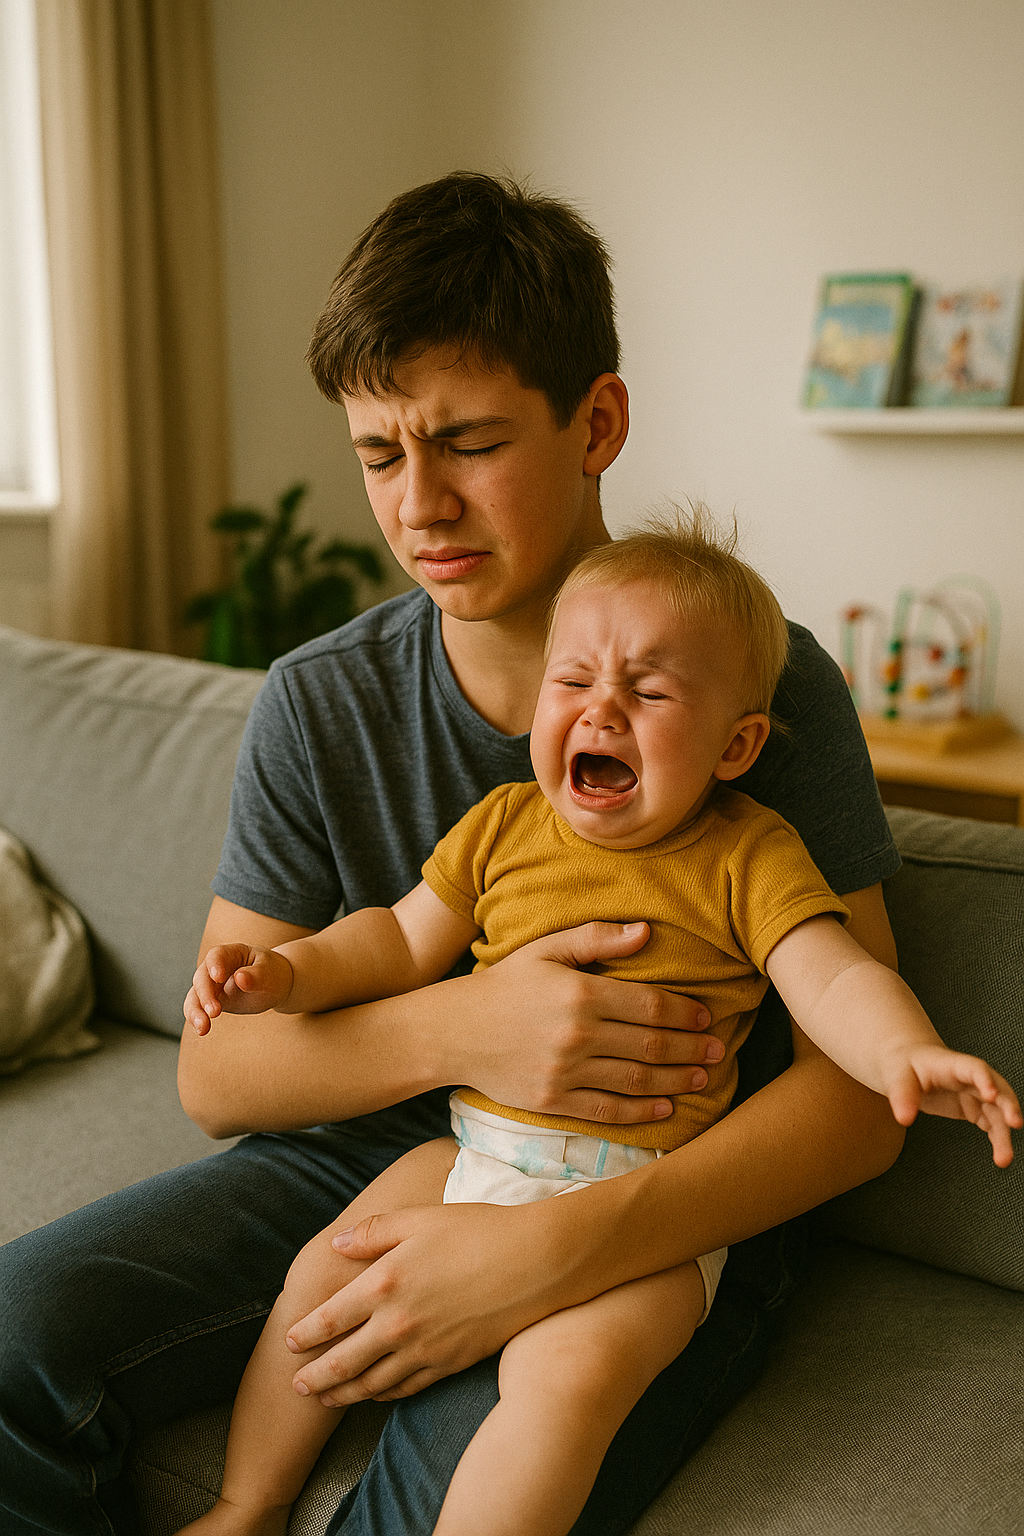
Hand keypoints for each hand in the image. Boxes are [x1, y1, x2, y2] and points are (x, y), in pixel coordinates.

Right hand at [184, 943, 293, 1033]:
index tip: (218, 977)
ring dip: (196, 1012)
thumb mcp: (269, 973)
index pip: (218, 955)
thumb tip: (240, 978)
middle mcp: (216, 968)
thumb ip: (256, 975)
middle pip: (203, 977)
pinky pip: (198, 1009)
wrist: (275, 985)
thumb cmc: (272, 974)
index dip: (216, 965)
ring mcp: (211, 985)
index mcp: (232, 953)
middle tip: (214, 1012)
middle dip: (206, 995)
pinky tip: (201, 1030)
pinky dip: (197, 1019)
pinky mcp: (211, 1001)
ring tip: (203, 1028)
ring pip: (195, 996)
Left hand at [285, 1199, 591, 1406]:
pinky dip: (383, 1396)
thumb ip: (373, 1231)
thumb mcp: (420, 1218)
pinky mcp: (450, 1363)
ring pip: (372, 1382)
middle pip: (343, 1361)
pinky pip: (406, 1389)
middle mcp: (398, 1323)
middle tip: (296, 1386)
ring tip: (326, 1399)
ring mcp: (424, 1349)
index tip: (289, 1342)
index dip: (307, 1333)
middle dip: (315, 1376)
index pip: (331, 1318)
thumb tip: (336, 1244)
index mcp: (385, 1282)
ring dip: (344, 1394)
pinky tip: (375, 1395)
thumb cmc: (478, 1230)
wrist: (535, 1262)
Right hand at [452, 921, 723, 1124]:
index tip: (706, 1017)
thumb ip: (596, 938)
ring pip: (637, 1080)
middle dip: (690, 1049)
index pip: (650, 1005)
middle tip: (717, 1051)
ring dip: (676, 1080)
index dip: (685, 1013)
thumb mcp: (545, 949)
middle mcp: (576, 1035)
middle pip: (651, 1045)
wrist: (451, 1032)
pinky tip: (665, 1107)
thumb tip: (646, 931)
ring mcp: (565, 1072)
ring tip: (701, 1078)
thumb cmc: (504, 985)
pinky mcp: (552, 1102)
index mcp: (580, 993)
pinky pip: (608, 1111)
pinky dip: (642, 1112)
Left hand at [885, 1045, 1021, 1166]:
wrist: (908, 1064)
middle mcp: (969, 1078)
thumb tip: (904, 1119)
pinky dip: (997, 1138)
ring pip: (997, 1112)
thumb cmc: (904, 1066)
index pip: (974, 1068)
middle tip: (1014, 1123)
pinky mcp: (973, 1108)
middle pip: (996, 1089)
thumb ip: (901, 1095)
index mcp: (951, 1064)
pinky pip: (991, 1123)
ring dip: (1004, 1133)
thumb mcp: (896, 1076)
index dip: (984, 1079)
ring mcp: (974, 1093)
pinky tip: (1001, 1155)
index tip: (991, 1094)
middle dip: (1007, 1105)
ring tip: (1004, 1158)